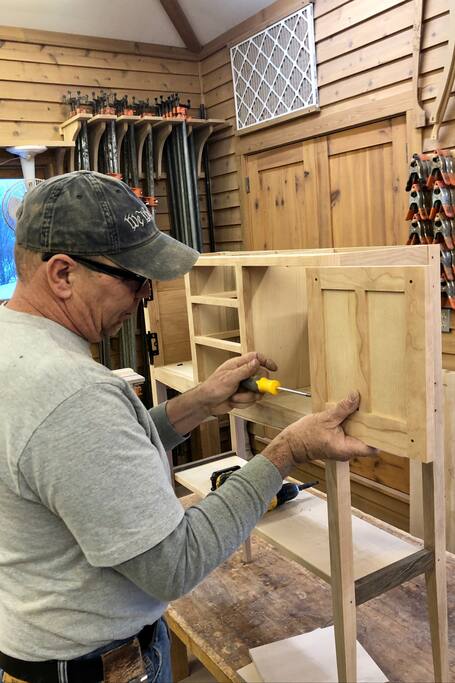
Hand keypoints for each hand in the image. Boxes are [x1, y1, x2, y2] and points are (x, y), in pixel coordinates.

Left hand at [197, 351, 277, 415]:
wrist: (206, 403)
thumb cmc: (212, 387)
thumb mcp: (229, 378)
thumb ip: (245, 370)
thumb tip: (256, 361)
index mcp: (238, 365)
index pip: (256, 358)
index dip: (266, 361)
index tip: (274, 368)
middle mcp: (242, 374)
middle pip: (260, 377)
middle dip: (257, 386)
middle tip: (251, 389)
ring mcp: (243, 386)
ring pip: (256, 392)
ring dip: (247, 397)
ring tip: (235, 397)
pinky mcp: (243, 396)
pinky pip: (251, 400)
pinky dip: (243, 403)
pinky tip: (233, 401)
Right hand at [263, 391, 377, 475]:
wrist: (291, 445)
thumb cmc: (305, 436)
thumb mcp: (325, 418)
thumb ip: (343, 408)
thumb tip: (356, 396)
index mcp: (346, 449)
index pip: (372, 448)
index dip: (380, 437)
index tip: (384, 423)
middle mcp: (347, 451)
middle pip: (367, 440)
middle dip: (370, 426)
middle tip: (373, 410)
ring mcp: (343, 448)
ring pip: (358, 436)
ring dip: (360, 424)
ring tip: (361, 409)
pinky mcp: (339, 443)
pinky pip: (350, 434)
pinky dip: (351, 424)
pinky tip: (350, 413)